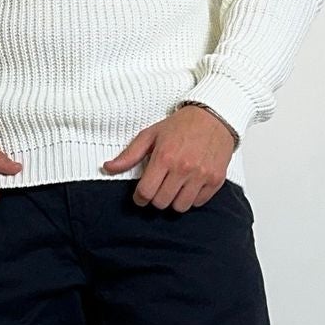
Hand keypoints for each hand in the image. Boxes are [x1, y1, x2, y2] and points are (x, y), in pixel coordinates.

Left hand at [101, 104, 237, 209]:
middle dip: (156, 198)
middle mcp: (183, 168)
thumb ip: (129, 155)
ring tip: (174, 186)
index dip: (139, 198)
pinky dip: (192, 198)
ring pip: (180, 207)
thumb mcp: (151, 135)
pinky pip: (198, 203)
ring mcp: (201, 175)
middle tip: (159, 187)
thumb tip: (108, 167)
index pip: (146, 192)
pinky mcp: (216, 180)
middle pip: (161, 202)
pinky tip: (189, 185)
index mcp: (164, 157)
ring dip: (174, 200)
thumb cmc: (181, 125)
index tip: (141, 195)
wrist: (214, 117)